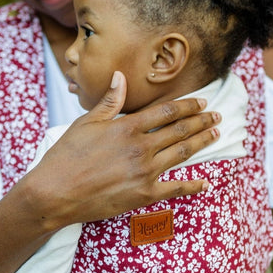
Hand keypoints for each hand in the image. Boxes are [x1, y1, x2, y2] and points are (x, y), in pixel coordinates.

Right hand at [27, 71, 218, 227]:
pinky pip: (175, 189)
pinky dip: (192, 186)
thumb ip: (110, 101)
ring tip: (216, 134)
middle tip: (217, 115)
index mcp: (128, 127)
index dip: (187, 105)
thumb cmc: (67, 155)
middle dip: (201, 121)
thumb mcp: (86, 122)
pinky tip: (205, 183)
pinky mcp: (143, 195)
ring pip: (182, 153)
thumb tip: (121, 76)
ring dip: (202, 142)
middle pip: (179, 130)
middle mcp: (141, 148)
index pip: (167, 111)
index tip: (202, 101)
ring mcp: (145, 172)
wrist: (55, 193)